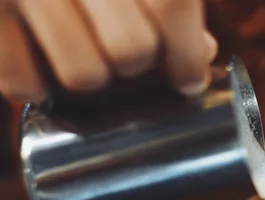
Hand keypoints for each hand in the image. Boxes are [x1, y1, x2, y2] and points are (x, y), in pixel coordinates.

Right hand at [0, 0, 216, 101]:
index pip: (171, 6)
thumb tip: (202, 52)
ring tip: (85, 51)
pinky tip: (44, 62)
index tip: (189, 81)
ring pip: (84, 75)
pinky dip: (39, 86)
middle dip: (138, 63)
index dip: (187, 56)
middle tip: (127, 50)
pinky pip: (22, 83)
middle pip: (131, 52)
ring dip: (93, 75)